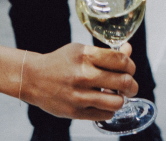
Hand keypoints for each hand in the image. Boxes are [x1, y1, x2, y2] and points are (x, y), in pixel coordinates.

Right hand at [21, 43, 138, 120]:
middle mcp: (83, 75)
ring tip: (117, 95)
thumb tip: (129, 50)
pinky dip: (109, 109)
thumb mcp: (81, 51)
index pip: (121, 61)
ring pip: (117, 102)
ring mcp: (79, 96)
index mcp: (85, 56)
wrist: (33, 79)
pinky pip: (105, 114)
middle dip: (132, 84)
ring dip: (122, 99)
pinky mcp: (75, 112)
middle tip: (130, 85)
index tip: (129, 69)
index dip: (131, 65)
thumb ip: (106, 53)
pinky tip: (104, 103)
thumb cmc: (60, 63)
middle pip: (124, 82)